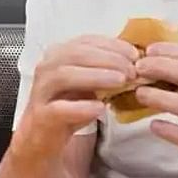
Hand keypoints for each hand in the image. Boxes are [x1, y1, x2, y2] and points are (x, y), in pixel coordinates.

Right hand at [21, 35, 138, 143]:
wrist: (42, 136)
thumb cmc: (69, 106)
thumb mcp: (89, 84)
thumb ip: (106, 71)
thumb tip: (137, 62)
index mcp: (59, 54)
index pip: (86, 41)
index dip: (112, 45)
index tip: (135, 54)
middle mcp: (47, 68)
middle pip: (75, 54)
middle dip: (107, 59)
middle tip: (132, 69)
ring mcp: (41, 91)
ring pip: (64, 75)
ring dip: (95, 76)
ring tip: (120, 81)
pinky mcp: (41, 116)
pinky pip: (58, 108)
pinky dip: (80, 107)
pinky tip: (100, 108)